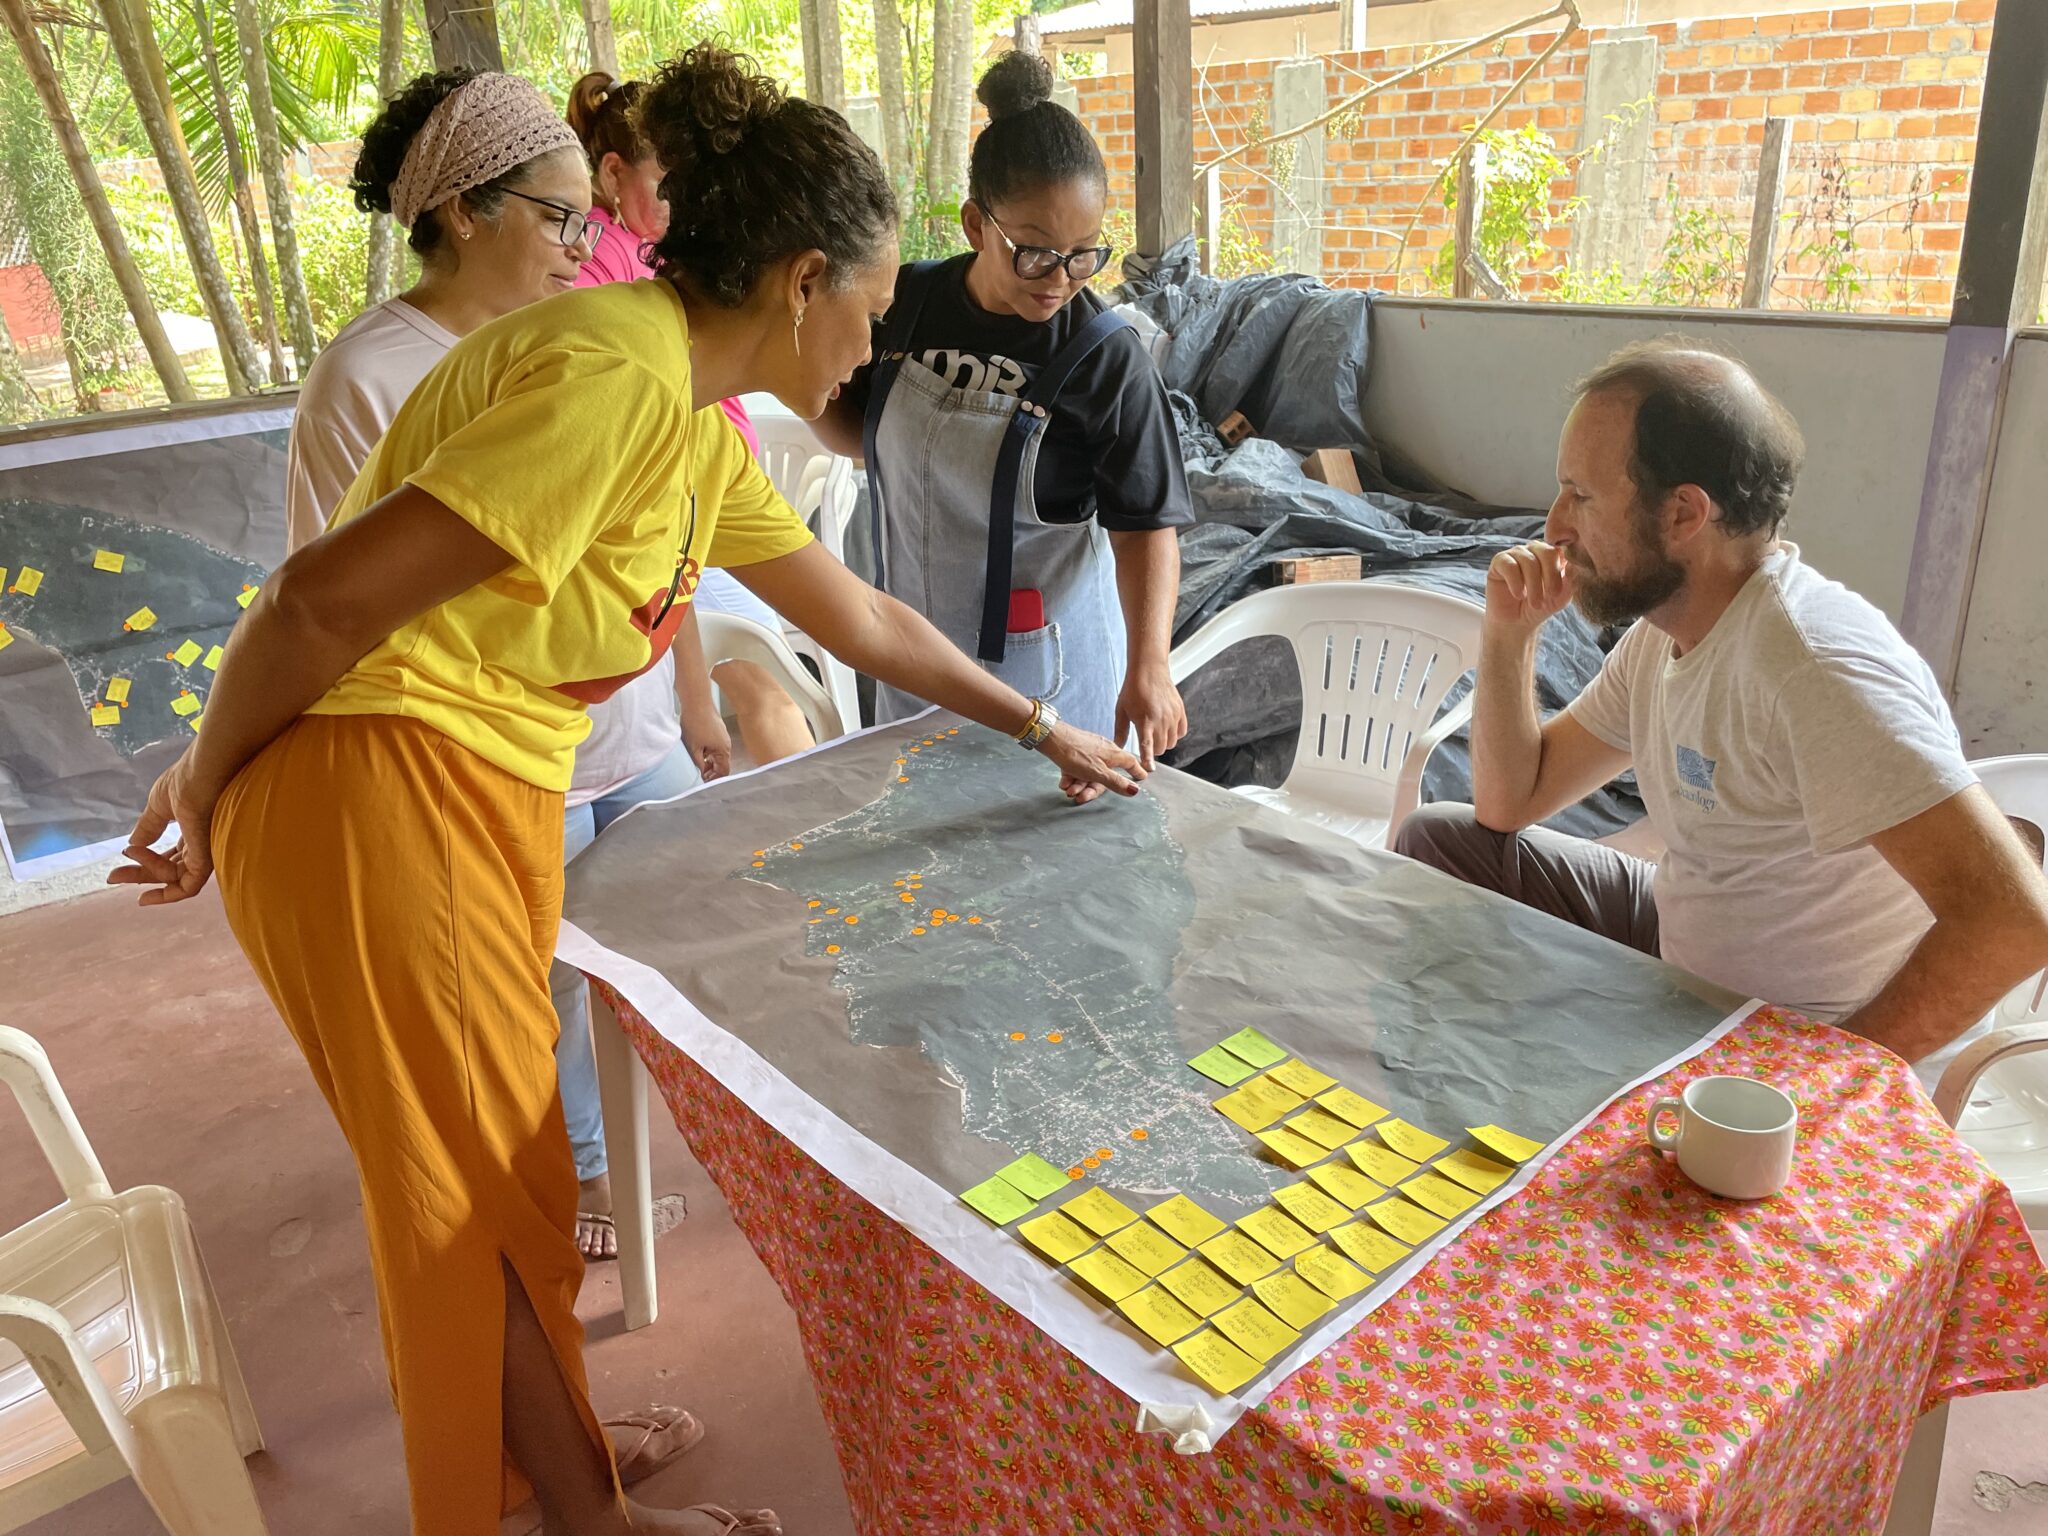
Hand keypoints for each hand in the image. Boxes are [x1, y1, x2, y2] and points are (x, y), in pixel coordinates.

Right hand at [106, 752, 218, 905]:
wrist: (201, 773)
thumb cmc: (186, 781)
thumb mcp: (158, 806)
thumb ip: (148, 827)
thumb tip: (132, 846)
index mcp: (193, 832)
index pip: (169, 858)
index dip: (145, 864)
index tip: (118, 867)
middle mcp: (202, 845)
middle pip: (170, 872)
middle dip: (139, 876)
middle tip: (112, 877)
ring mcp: (206, 854)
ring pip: (174, 880)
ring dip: (145, 874)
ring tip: (128, 856)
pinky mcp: (208, 861)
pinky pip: (187, 886)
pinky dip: (165, 890)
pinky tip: (142, 883)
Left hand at [681, 704, 732, 781]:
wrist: (696, 701)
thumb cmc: (695, 723)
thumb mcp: (694, 748)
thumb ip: (699, 764)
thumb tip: (701, 774)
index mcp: (724, 750)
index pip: (724, 771)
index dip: (714, 779)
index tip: (703, 781)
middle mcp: (726, 744)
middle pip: (721, 764)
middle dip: (710, 771)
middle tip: (698, 774)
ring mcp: (722, 736)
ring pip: (716, 755)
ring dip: (707, 761)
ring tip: (695, 761)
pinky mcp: (717, 730)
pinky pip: (714, 746)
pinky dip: (707, 751)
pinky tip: (696, 749)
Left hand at [1037, 722, 1146, 805]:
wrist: (1050, 738)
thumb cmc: (1075, 754)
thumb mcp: (1097, 773)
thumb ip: (1116, 782)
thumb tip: (1135, 790)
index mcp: (1114, 754)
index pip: (1131, 763)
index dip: (1137, 771)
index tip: (1143, 777)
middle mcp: (1104, 751)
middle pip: (1105, 775)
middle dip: (1092, 789)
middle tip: (1081, 798)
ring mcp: (1090, 750)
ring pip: (1090, 773)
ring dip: (1079, 785)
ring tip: (1068, 790)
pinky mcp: (1077, 751)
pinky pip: (1079, 768)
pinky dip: (1072, 777)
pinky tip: (1063, 782)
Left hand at [1114, 659, 1187, 770]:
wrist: (1149, 670)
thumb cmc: (1133, 688)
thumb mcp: (1121, 710)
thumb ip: (1120, 731)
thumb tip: (1118, 747)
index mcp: (1144, 720)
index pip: (1147, 746)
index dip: (1148, 759)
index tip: (1149, 769)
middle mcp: (1161, 719)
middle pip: (1160, 748)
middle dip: (1152, 750)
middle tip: (1146, 741)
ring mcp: (1172, 716)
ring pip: (1171, 742)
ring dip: (1163, 743)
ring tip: (1155, 732)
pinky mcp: (1180, 711)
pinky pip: (1181, 732)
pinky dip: (1174, 734)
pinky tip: (1165, 727)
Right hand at [1486, 540, 1572, 635]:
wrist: (1517, 622)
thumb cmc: (1541, 606)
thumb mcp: (1561, 597)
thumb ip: (1571, 582)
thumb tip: (1576, 567)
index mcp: (1553, 554)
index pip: (1563, 549)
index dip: (1565, 566)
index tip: (1563, 587)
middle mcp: (1535, 550)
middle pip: (1547, 551)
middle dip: (1551, 576)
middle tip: (1552, 595)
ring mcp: (1516, 553)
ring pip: (1529, 561)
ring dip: (1534, 585)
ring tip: (1536, 603)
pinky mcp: (1499, 561)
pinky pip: (1510, 566)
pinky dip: (1516, 583)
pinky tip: (1519, 595)